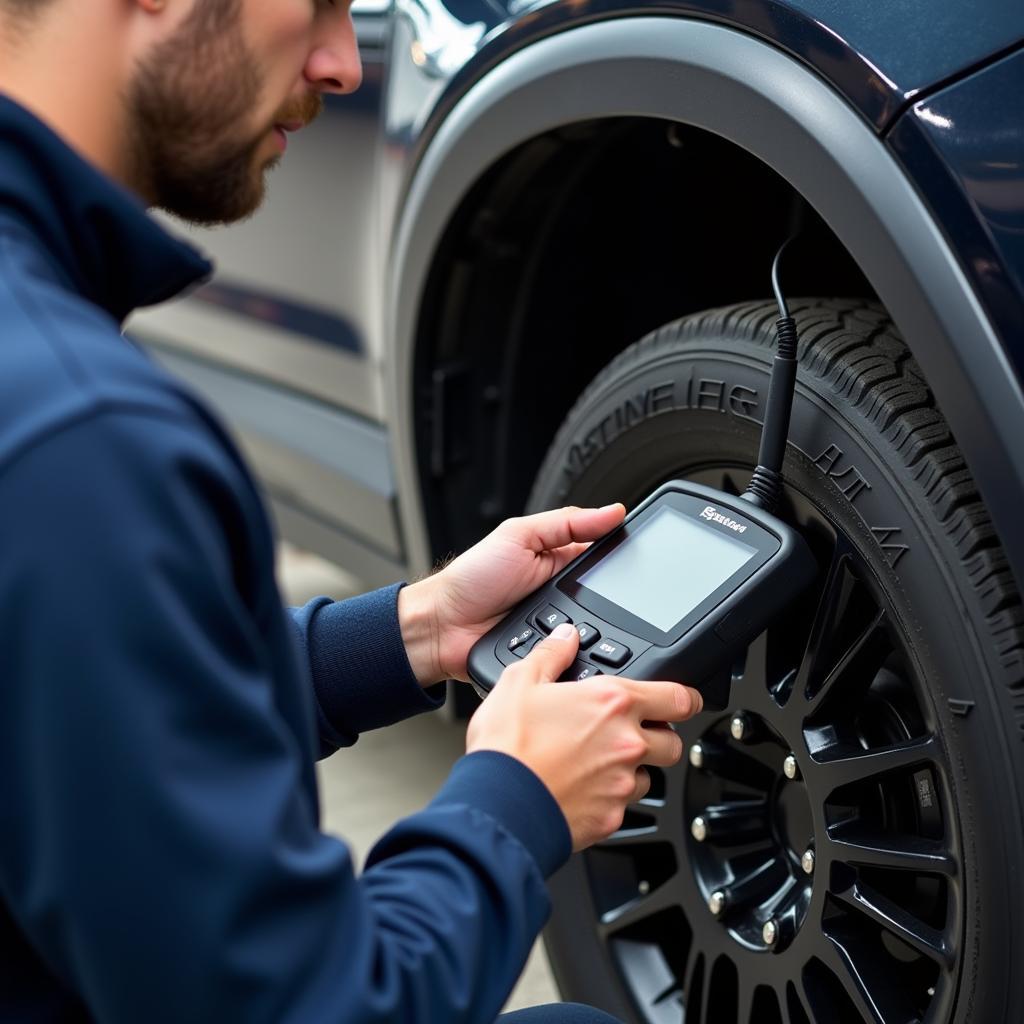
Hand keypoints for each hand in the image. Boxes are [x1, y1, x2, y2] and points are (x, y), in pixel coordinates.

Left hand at [398, 504, 625, 685]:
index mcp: (561, 562)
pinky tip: (574, 648)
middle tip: (613, 596)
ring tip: (584, 623)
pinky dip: (577, 654)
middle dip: (614, 600)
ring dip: (595, 630)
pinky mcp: (551, 656)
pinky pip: (576, 658)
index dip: (624, 557)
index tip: (645, 556)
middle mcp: (565, 596)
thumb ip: (566, 522)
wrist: (442, 626)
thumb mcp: (519, 535)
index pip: (605, 558)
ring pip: (598, 632)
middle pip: (609, 600)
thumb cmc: (471, 579)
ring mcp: (559, 629)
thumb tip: (613, 511)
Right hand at [466, 623, 703, 849]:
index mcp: (612, 703)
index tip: (684, 701)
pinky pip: (623, 806)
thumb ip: (550, 655)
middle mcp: (627, 743)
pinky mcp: (611, 818)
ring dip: (633, 769)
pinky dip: (609, 798)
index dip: (687, 699)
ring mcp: (621, 784)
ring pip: (649, 777)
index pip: (679, 698)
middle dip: (660, 736)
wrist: (499, 805)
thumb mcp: (520, 682)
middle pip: (673, 742)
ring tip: (598, 763)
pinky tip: (581, 790)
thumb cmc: (508, 745)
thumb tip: (565, 637)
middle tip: (633, 733)